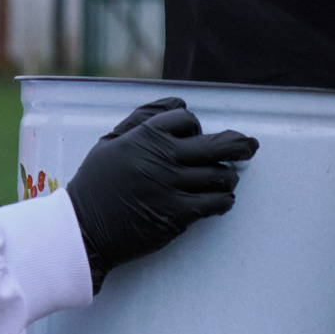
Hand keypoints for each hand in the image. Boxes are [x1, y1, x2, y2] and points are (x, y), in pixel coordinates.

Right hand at [65, 98, 259, 288]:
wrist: (84, 229)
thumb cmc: (95, 185)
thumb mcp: (111, 142)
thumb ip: (142, 119)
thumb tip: (176, 104)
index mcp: (146, 136)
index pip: (186, 119)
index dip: (194, 127)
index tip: (195, 136)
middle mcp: (163, 158)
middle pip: (215, 144)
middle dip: (239, 144)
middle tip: (250, 146)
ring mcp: (172, 186)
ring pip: (219, 175)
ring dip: (229, 176)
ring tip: (228, 179)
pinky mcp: (177, 215)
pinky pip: (214, 203)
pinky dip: (224, 200)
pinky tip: (222, 201)